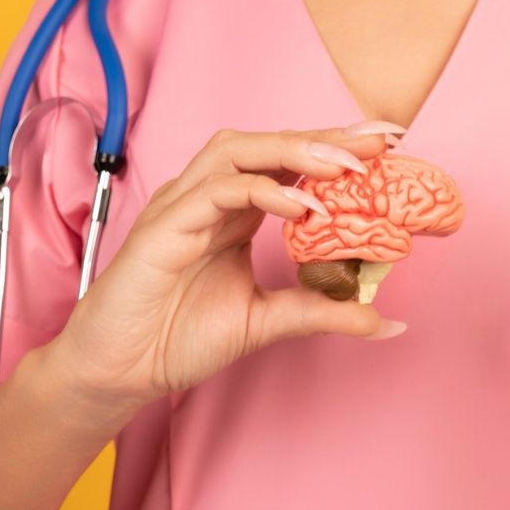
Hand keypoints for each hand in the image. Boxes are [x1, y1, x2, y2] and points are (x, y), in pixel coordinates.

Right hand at [48, 125, 406, 408]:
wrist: (118, 372)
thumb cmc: (177, 337)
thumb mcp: (268, 321)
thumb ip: (325, 312)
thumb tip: (387, 321)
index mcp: (236, 211)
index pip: (291, 164)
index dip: (337, 148)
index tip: (391, 144)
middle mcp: (211, 197)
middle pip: (270, 144)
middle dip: (327, 138)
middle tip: (380, 141)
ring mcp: (184, 206)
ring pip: (240, 152)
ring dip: (295, 152)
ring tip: (345, 167)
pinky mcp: (163, 228)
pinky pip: (214, 193)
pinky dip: (261, 191)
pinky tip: (302, 206)